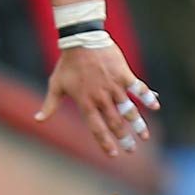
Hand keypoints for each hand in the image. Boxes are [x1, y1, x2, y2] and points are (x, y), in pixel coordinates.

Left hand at [36, 44, 161, 154]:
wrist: (80, 39)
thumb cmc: (68, 63)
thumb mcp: (56, 84)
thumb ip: (50, 104)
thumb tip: (38, 119)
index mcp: (85, 103)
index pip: (96, 128)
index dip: (105, 143)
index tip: (113, 154)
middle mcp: (101, 98)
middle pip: (115, 123)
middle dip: (124, 139)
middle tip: (131, 151)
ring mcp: (113, 86)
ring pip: (128, 110)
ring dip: (138, 124)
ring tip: (144, 136)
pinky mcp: (123, 74)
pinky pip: (138, 88)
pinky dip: (147, 97)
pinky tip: (156, 107)